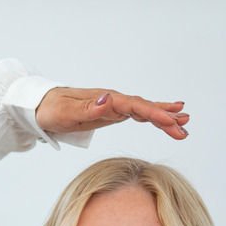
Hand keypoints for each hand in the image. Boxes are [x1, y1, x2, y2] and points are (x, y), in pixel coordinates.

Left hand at [35, 88, 189, 139]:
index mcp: (104, 99)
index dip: (153, 113)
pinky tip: (165, 120)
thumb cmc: (50, 110)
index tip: (170, 121)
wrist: (39, 107)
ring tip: (185, 124)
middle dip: (165, 117)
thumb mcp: (66, 112)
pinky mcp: (111, 113)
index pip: (134, 106)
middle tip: (185, 127)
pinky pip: (136, 114)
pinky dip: (152, 117)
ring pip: (143, 110)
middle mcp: (112, 100)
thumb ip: (88, 108)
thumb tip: (108, 99)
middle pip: (144, 107)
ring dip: (164, 117)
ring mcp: (113, 106)